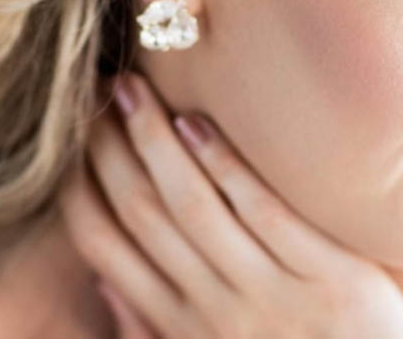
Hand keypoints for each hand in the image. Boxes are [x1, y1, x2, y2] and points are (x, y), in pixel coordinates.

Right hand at [57, 70, 402, 338]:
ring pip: (194, 207)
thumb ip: (156, 326)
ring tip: (133, 87)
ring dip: (155, 140)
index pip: (104, 248)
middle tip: (98, 88)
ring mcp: (274, 298)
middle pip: (142, 213)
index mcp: (182, 326)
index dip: (78, 185)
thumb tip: (105, 281)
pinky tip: (198, 122)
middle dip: (110, 145)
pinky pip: (265, 215)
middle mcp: (217, 313)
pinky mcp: (333, 284)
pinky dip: (225, 166)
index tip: (68, 133)